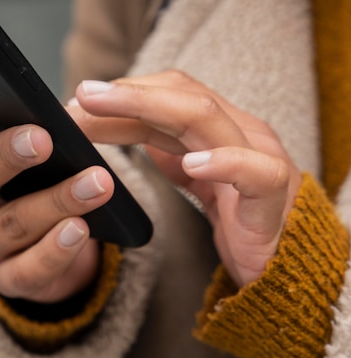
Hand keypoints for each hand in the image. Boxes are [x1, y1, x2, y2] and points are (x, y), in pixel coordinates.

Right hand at [0, 69, 112, 302]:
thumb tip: (58, 109)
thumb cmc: (26, 182)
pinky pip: (31, 268)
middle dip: (4, 156)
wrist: (43, 248)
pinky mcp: (7, 280)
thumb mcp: (14, 152)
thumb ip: (21, 127)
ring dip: (57, 200)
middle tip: (42, 138)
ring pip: (11, 223)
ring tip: (96, 182)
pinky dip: (58, 248)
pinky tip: (80, 229)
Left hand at [69, 70, 302, 286]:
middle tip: (82, 94)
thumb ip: (155, 141)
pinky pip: (257, 172)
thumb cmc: (231, 213)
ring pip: (209, 119)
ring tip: (105, 108)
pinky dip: (225, 162)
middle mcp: (239, 130)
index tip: (77, 102)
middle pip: (183, 96)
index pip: (168, 92)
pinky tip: (192, 164)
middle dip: (128, 93)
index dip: (123, 93)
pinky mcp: (274, 197)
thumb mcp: (183, 170)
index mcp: (217, 124)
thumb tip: (101, 119)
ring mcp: (261, 157)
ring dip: (151, 108)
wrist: (280, 265)